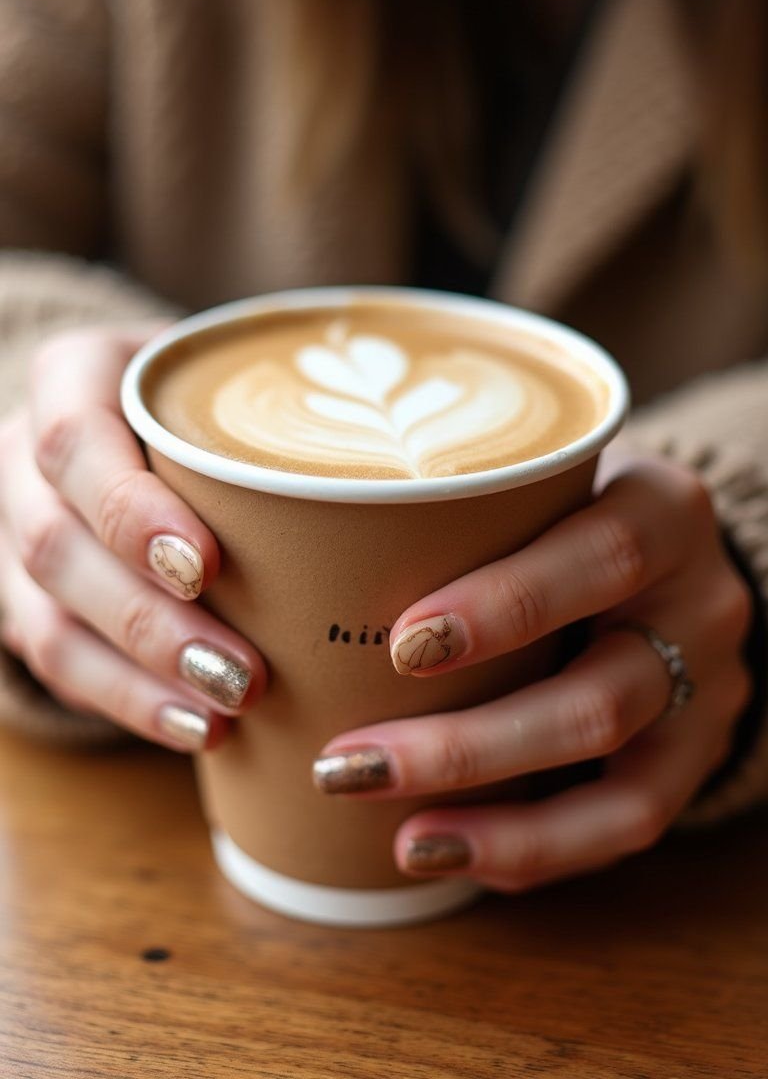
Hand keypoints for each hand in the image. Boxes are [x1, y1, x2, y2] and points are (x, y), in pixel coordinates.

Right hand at [0, 326, 265, 750]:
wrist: (147, 404)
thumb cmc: (216, 387)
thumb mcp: (239, 367)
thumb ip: (285, 402)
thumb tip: (404, 477)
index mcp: (70, 377)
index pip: (74, 442)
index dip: (130, 512)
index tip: (209, 566)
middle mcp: (25, 457)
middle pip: (58, 547)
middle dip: (150, 622)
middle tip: (244, 673)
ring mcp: (17, 529)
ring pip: (50, 618)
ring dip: (139, 678)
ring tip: (225, 716)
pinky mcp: (27, 595)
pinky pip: (56, 660)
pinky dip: (126, 700)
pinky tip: (194, 729)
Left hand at [314, 452, 751, 890]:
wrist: (669, 550)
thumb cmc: (564, 502)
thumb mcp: (535, 471)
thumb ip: (459, 498)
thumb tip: (297, 537)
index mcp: (663, 511)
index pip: (601, 556)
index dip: (508, 606)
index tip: (401, 643)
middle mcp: (699, 604)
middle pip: (602, 698)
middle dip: (468, 746)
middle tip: (346, 764)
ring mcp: (705, 691)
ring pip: (621, 785)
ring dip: (495, 817)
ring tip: (395, 836)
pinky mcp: (692, 759)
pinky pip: (624, 827)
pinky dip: (531, 848)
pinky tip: (443, 849)